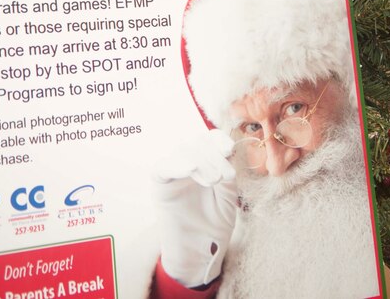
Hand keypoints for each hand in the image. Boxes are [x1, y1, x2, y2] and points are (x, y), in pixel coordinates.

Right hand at [152, 129, 238, 287]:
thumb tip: (224, 150)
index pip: (208, 139)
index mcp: (205, 162)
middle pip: (197, 142)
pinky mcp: (160, 185)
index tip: (229, 150)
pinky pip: (163, 167)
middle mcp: (187, 163)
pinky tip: (191, 168)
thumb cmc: (215, 221)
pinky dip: (177, 164)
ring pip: (183, 151)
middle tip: (224, 177)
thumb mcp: (228, 192)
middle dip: (213, 156)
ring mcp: (173, 173)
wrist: (202, 249)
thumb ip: (225, 170)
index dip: (218, 139)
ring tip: (214, 180)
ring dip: (201, 161)